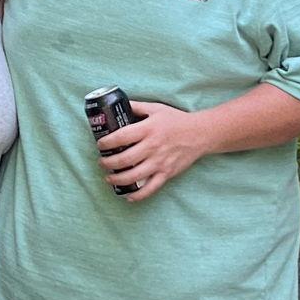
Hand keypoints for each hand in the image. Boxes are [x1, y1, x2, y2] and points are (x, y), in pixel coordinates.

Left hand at [97, 103, 211, 202]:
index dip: (107, 142)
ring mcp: (160, 162)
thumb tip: (118, 104)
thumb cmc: (176, 120)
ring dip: (117, 179)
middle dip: (108, 163)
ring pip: (134, 176)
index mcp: (148, 129)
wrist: (200, 133)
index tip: (100, 144)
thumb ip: (137, 106)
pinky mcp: (167, 173)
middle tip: (102, 162)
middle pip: (124, 159)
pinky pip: (150, 188)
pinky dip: (138, 195)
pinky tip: (128, 196)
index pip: (122, 137)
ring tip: (108, 178)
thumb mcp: (156, 108)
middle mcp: (153, 147)